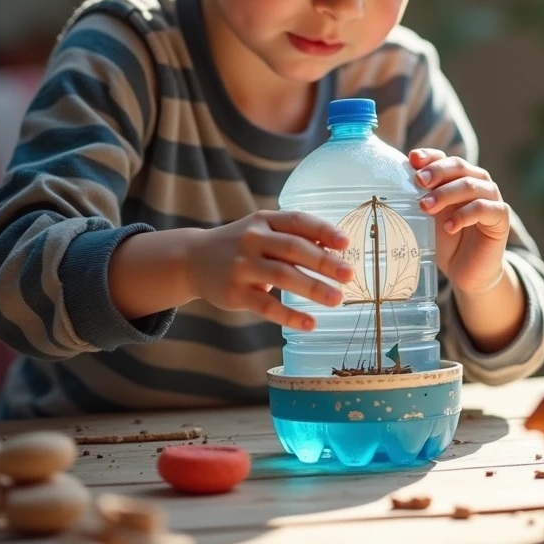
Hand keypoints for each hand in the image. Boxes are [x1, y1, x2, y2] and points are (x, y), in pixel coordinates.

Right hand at [185, 210, 353, 330]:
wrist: (194, 259)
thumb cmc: (242, 244)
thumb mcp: (263, 229)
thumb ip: (295, 236)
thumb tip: (337, 248)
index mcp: (264, 220)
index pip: (298, 221)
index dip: (323, 230)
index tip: (346, 243)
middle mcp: (253, 239)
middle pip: (294, 249)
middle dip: (324, 262)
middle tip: (349, 274)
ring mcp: (242, 266)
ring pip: (282, 276)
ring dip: (313, 288)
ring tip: (336, 299)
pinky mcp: (235, 292)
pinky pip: (266, 306)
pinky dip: (290, 315)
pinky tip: (310, 323)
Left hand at [409, 148, 510, 294]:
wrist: (467, 271)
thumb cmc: (446, 240)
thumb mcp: (429, 216)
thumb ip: (420, 196)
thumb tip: (397, 179)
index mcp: (458, 177)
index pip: (444, 157)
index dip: (429, 156)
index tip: (412, 160)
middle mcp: (477, 182)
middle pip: (458, 165)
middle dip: (436, 171)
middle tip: (418, 182)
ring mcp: (492, 197)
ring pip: (470, 185)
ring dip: (446, 193)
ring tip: (426, 208)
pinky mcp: (501, 217)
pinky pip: (484, 208)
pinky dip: (464, 215)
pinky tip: (449, 226)